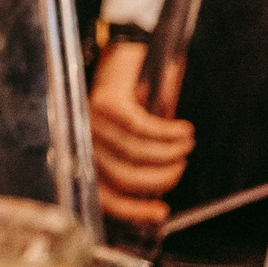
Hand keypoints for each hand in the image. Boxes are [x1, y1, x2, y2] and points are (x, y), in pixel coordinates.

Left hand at [90, 41, 193, 226]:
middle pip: (123, 176)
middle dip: (161, 178)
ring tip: (185, 144)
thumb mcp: (130, 136)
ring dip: (169, 152)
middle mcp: (82, 137)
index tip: (161, 212)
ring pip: (135, 153)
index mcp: (84, 152)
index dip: (133, 209)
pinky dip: (168, 132)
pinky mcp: (106, 99)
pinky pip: (142, 127)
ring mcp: (91, 118)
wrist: (125, 53)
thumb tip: (156, 199)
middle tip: (179, 166)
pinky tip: (183, 129)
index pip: (102, 193)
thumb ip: (136, 164)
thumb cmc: (129, 99)